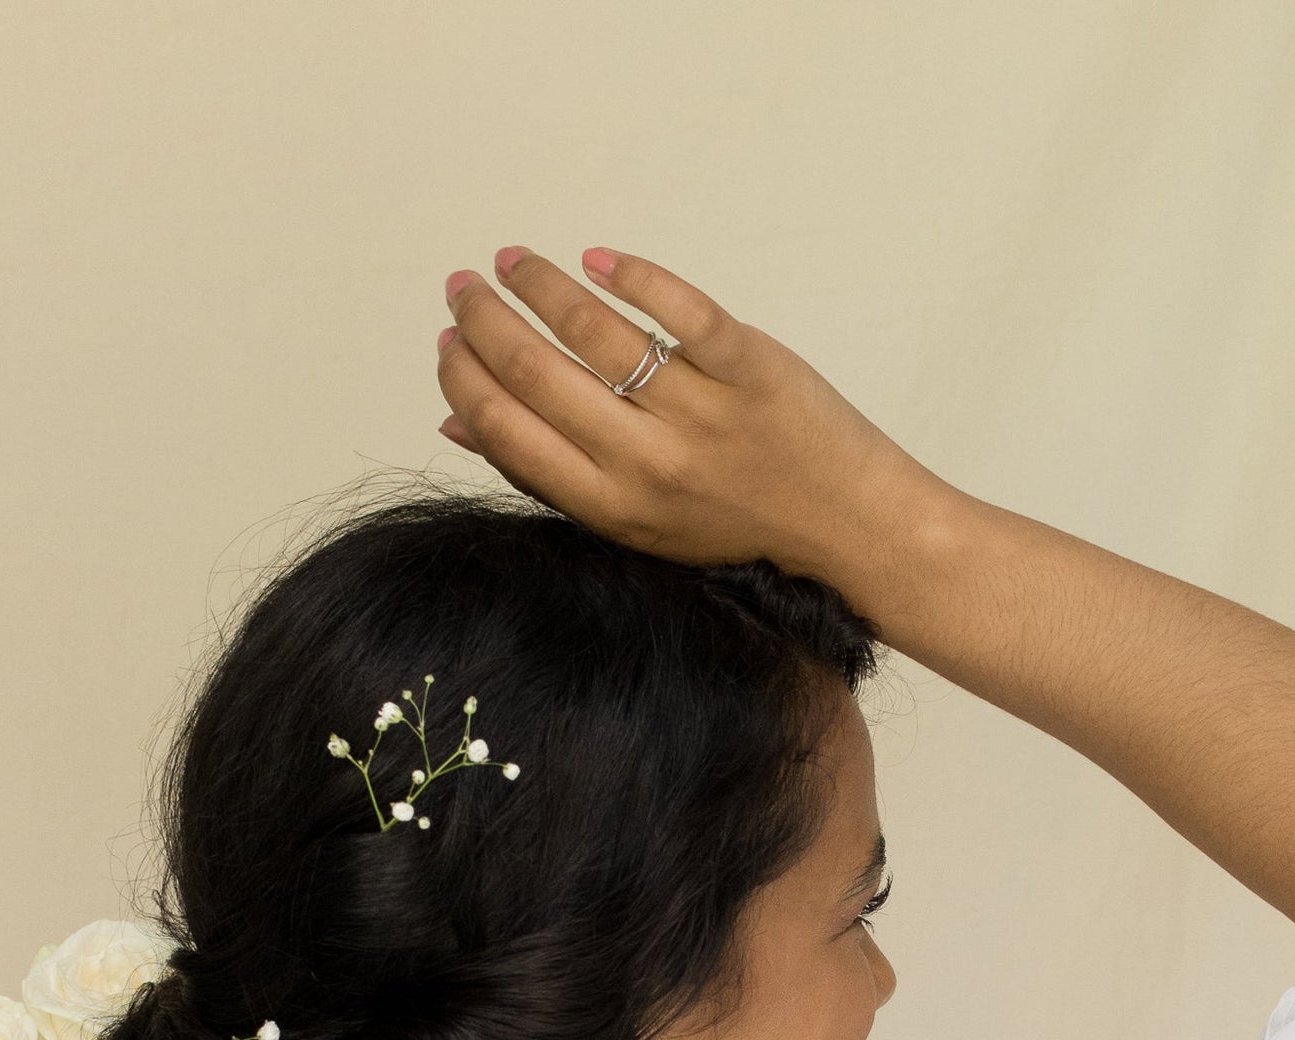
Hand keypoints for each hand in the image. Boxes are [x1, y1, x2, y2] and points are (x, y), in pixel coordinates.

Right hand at [434, 247, 942, 597]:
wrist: (848, 528)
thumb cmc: (734, 523)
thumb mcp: (636, 520)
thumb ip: (553, 474)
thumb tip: (457, 426)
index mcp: (612, 507)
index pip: (508, 433)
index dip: (463, 380)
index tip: (446, 341)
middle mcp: (649, 464)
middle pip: (538, 376)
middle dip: (485, 322)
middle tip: (463, 286)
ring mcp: (701, 413)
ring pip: (596, 333)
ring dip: (540, 285)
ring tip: (514, 261)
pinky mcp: (751, 366)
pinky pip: (680, 309)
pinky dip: (631, 275)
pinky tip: (596, 257)